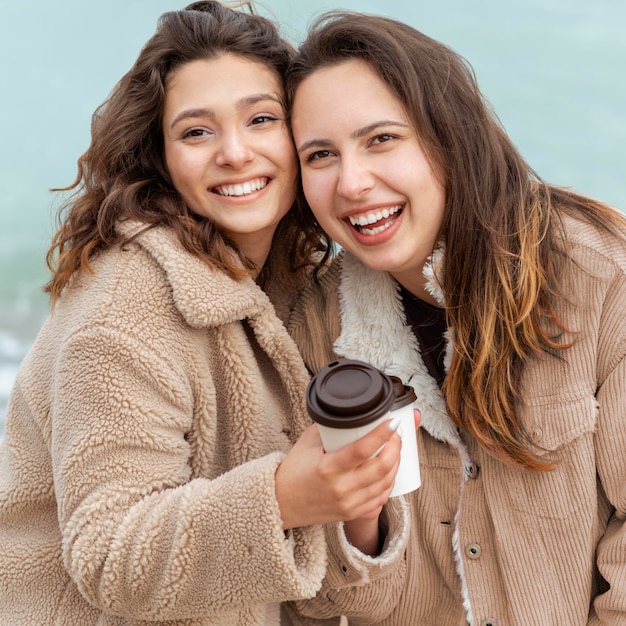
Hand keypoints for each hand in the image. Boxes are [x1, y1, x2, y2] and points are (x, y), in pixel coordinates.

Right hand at [275, 418, 402, 531]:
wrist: (282, 503)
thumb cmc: (294, 470)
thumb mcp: (307, 443)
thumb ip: (329, 428)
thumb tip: (350, 413)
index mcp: (328, 468)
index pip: (362, 450)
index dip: (382, 434)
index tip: (393, 422)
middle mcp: (341, 488)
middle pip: (381, 467)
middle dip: (396, 447)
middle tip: (397, 433)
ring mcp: (348, 503)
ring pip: (385, 483)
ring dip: (396, 463)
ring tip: (395, 448)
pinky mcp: (352, 513)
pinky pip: (380, 498)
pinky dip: (389, 482)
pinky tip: (389, 470)